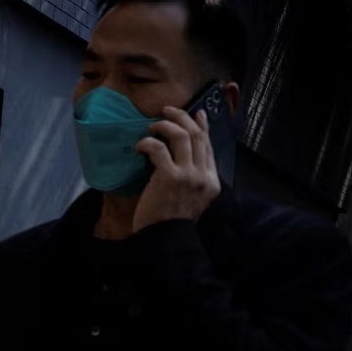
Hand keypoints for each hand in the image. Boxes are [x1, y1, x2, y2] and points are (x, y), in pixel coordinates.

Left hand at [132, 106, 220, 232]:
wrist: (165, 240)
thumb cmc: (171, 222)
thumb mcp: (192, 200)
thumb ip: (193, 179)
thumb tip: (182, 156)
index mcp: (212, 181)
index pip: (209, 145)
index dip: (202, 126)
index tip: (196, 113)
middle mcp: (204, 176)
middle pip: (197, 134)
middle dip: (182, 117)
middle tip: (167, 111)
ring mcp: (189, 175)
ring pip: (181, 135)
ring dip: (164, 126)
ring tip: (151, 127)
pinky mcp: (170, 177)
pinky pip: (158, 148)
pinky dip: (146, 143)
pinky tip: (139, 147)